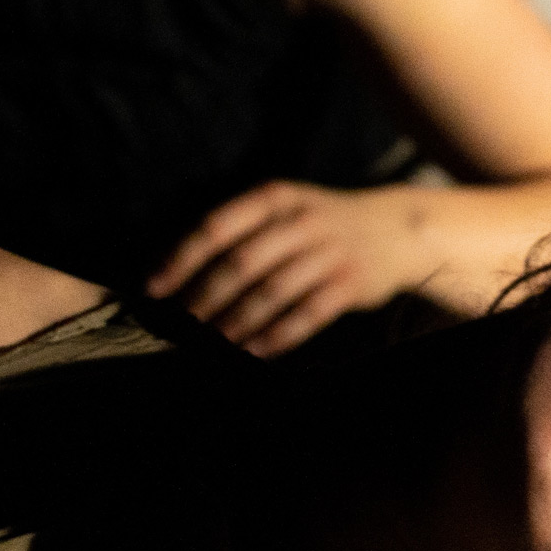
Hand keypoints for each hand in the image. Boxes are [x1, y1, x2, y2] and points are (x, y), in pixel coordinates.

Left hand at [145, 181, 433, 356]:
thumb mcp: (285, 208)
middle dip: (205, 298)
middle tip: (181, 325)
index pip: (217, 227)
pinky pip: (307, 315)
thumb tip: (179, 270)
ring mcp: (329, 252)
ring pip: (272, 292)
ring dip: (237, 322)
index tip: (154, 289)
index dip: (181, 260)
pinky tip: (254, 352)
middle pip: (241, 264)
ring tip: (211, 344)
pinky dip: (277, 336)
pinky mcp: (351, 284)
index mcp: (275, 198)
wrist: (396, 230)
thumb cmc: (323, 224)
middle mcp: (301, 221)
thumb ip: (240, 229)